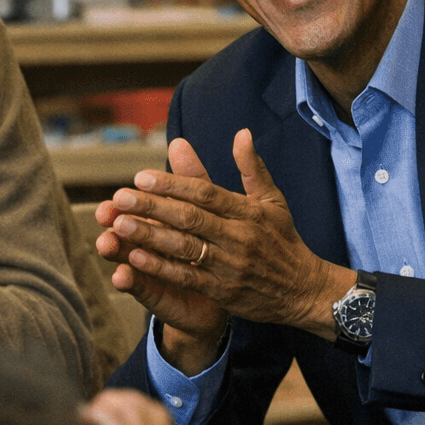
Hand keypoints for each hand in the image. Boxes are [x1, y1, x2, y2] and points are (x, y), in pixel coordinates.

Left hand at [100, 130, 352, 342]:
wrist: (304, 291)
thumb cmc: (283, 241)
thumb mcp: (273, 202)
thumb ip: (252, 168)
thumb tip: (242, 133)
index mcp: (248, 212)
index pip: (205, 193)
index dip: (172, 184)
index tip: (141, 177)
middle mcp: (238, 236)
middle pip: (189, 218)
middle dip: (152, 207)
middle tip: (120, 197)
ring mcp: (230, 265)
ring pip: (184, 247)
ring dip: (149, 236)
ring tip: (119, 224)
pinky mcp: (223, 290)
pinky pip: (188, 277)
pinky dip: (161, 267)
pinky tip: (135, 258)